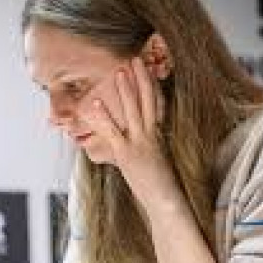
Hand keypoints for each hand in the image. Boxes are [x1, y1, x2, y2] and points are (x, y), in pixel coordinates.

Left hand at [78, 57, 181, 213]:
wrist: (167, 203)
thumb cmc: (160, 189)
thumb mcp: (153, 165)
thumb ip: (144, 152)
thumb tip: (130, 148)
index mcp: (158, 137)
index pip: (157, 106)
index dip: (152, 87)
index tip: (149, 71)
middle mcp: (151, 136)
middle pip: (148, 101)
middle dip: (141, 79)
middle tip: (135, 59)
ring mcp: (140, 143)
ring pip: (134, 110)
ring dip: (127, 89)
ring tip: (121, 70)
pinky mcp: (128, 154)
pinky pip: (113, 132)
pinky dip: (103, 117)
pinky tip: (94, 103)